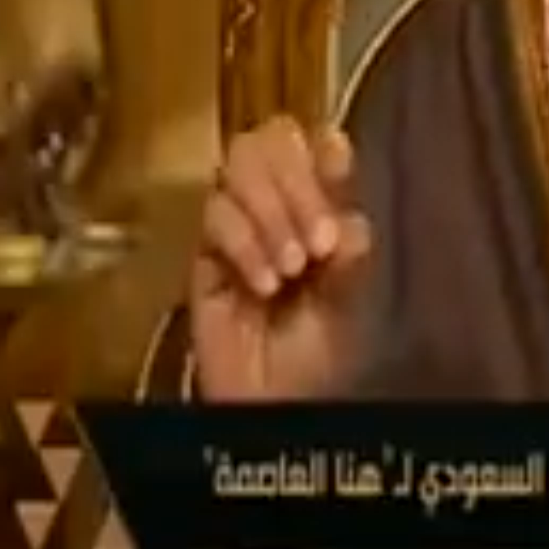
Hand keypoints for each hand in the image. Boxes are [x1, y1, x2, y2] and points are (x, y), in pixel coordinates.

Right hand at [189, 118, 372, 400]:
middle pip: (270, 140)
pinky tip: (264, 285)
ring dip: (270, 212)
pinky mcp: (201, 253)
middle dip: (297, 185)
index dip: (322, 147)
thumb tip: (347, 197)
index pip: (313, 141)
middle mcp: (275, 202)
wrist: (273, 408)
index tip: (338, 164)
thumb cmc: (315, 354)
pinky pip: (214, 217)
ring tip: (293, 269)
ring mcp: (235, 223)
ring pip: (237, 167)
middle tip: (319, 244)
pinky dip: (245, 244)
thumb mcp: (347, 298)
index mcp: (318, 204)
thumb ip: (348, 247)